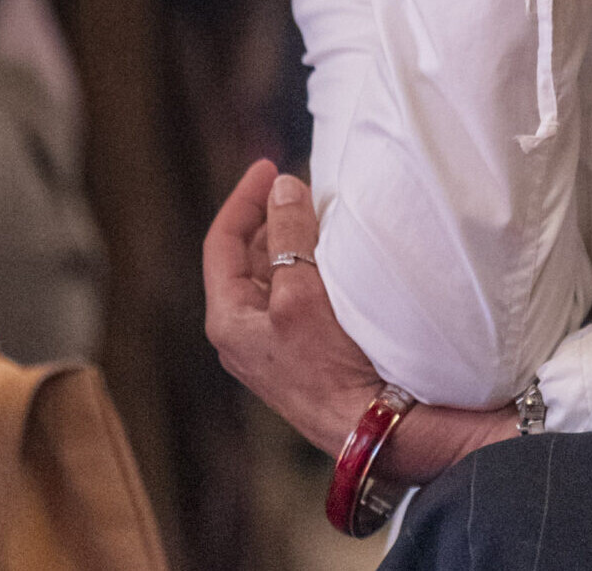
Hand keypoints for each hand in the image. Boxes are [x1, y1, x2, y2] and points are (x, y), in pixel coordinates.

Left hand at [203, 162, 515, 481]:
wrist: (369, 427)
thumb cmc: (329, 368)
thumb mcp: (300, 294)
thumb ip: (289, 236)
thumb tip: (283, 187)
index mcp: (228, 318)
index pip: (222, 241)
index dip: (243, 198)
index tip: (268, 165)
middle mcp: (244, 329)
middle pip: (248, 253)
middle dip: (270, 214)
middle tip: (300, 184)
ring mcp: (273, 338)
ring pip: (273, 269)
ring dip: (291, 235)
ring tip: (318, 208)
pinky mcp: (302, 345)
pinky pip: (296, 287)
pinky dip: (308, 259)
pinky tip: (332, 248)